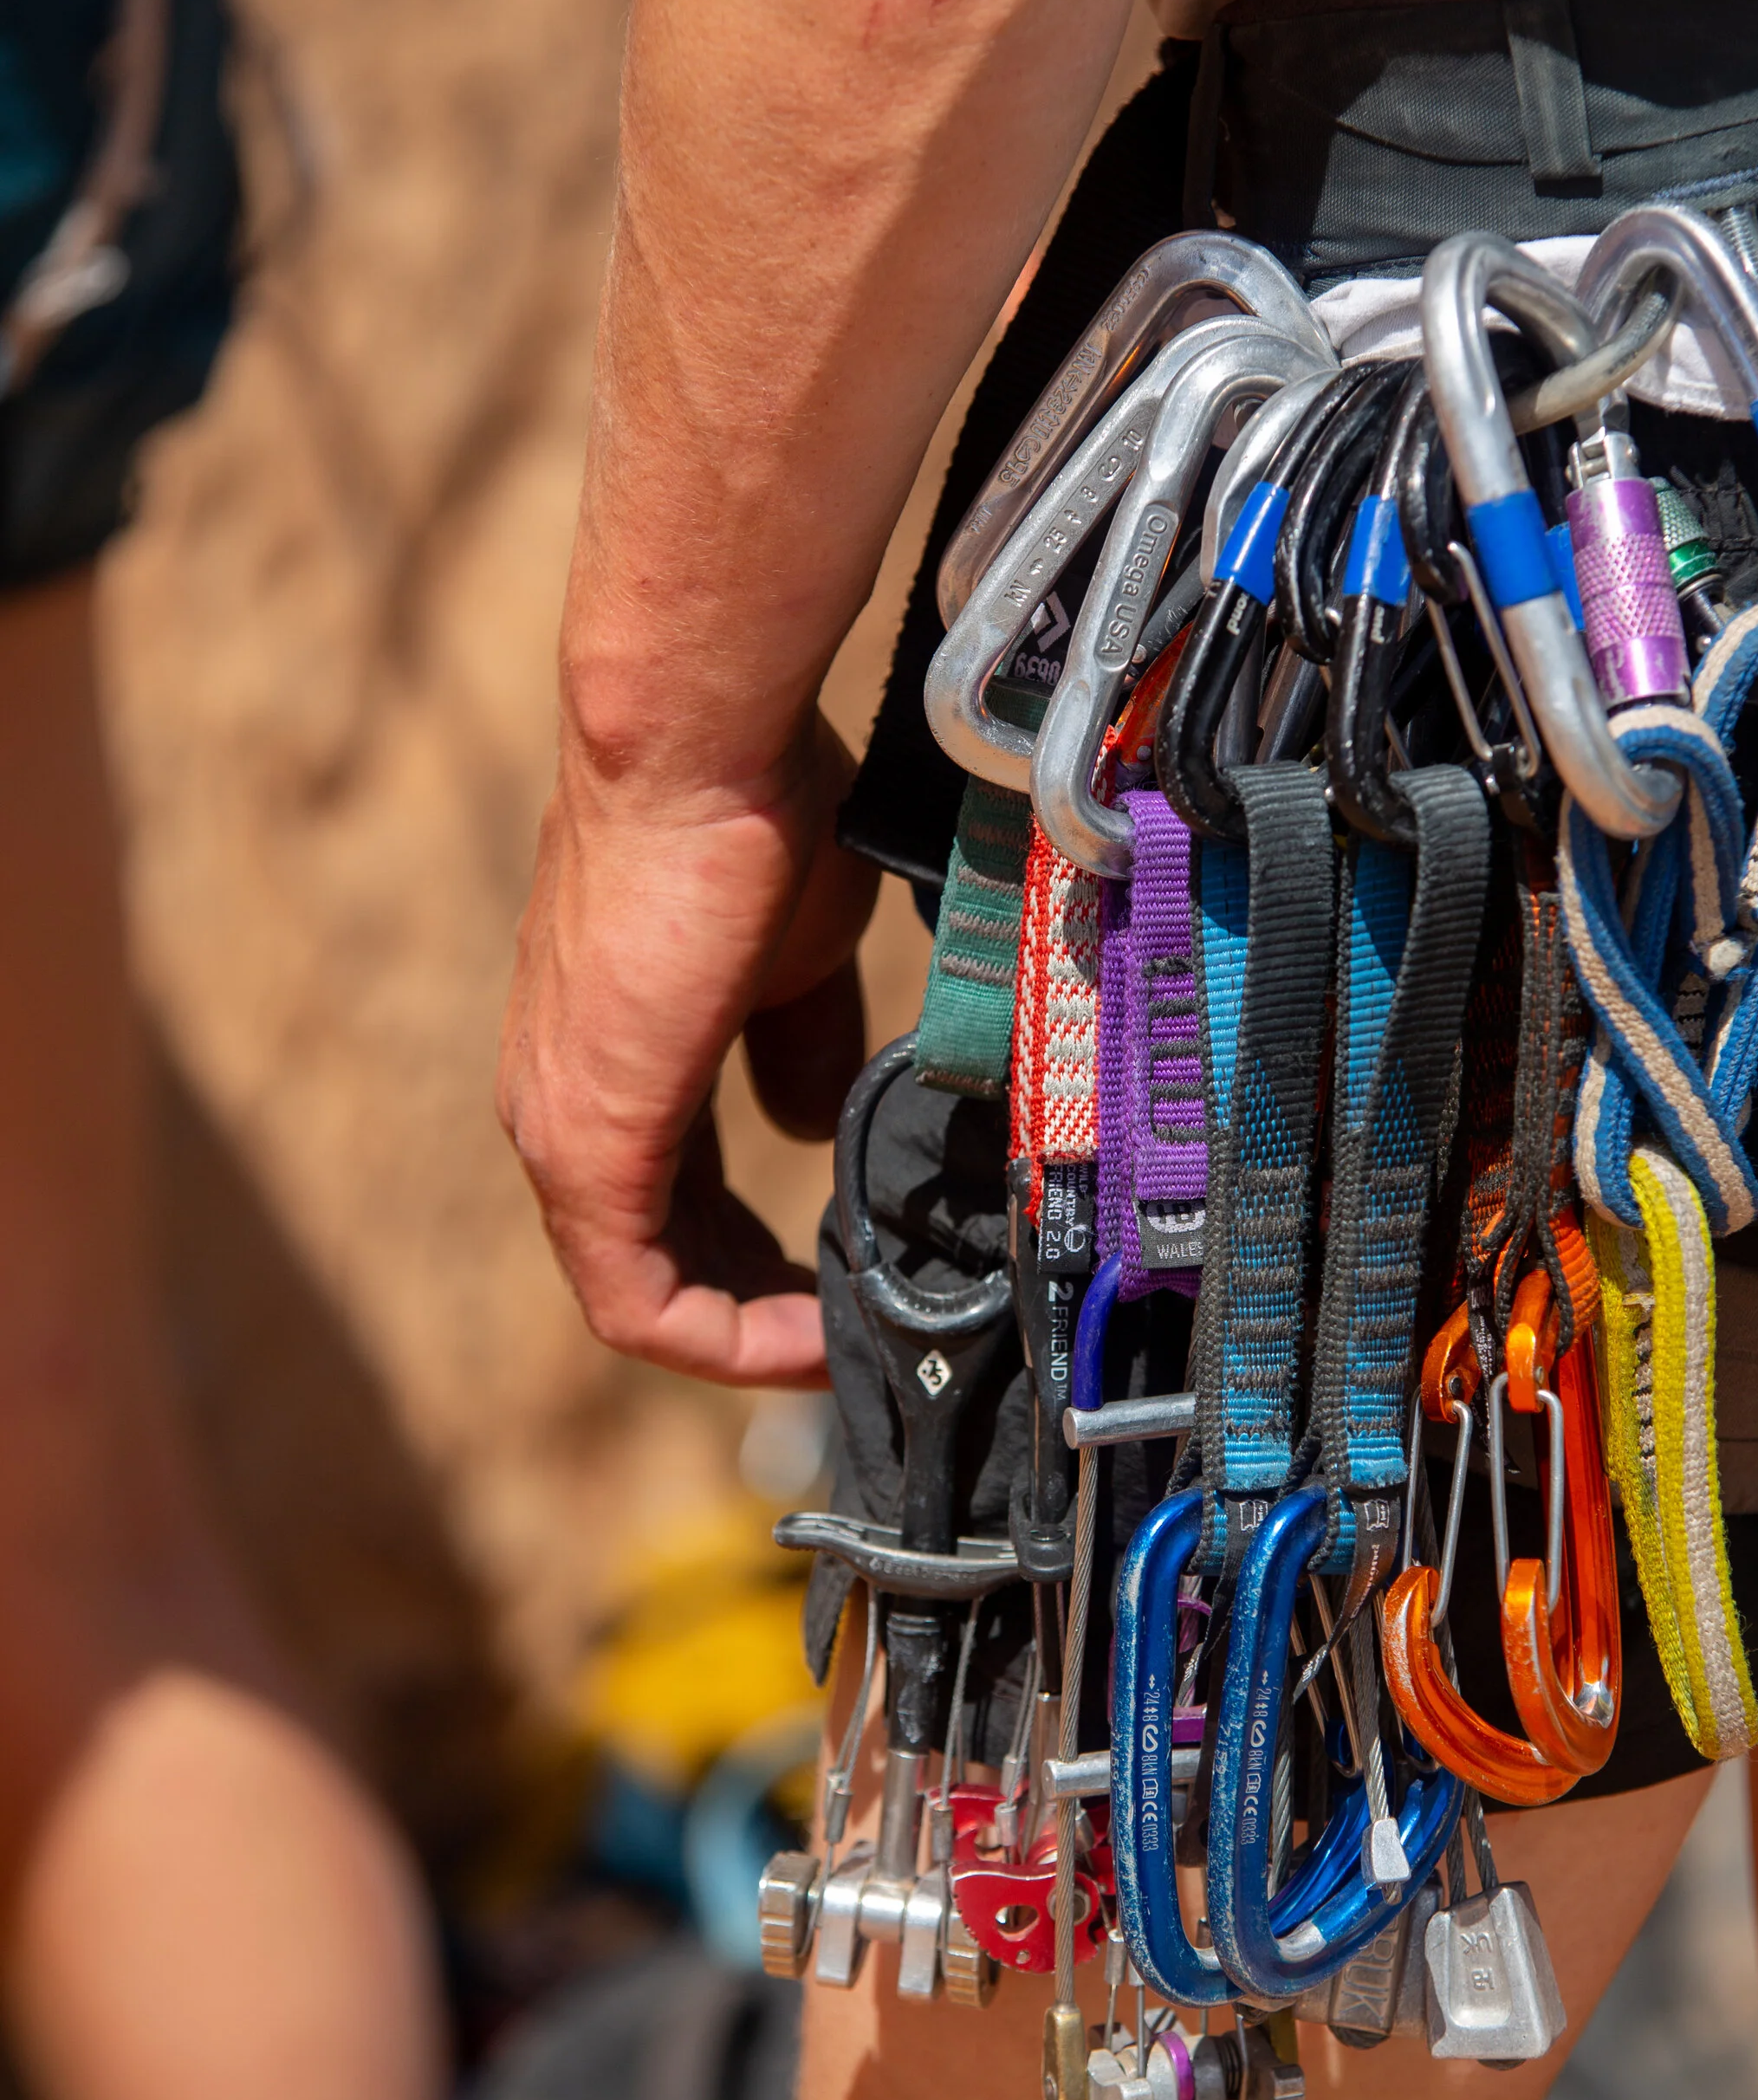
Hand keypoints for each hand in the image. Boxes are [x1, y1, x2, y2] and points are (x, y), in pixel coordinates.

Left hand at [498, 713, 878, 1386]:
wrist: (701, 754)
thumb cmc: (751, 824)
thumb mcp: (797, 960)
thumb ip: (801, 1048)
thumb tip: (815, 1123)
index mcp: (607, 1062)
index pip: (672, 1203)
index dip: (760, 1261)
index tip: (848, 1278)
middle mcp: (558, 1108)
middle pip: (657, 1261)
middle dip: (759, 1310)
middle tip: (857, 1329)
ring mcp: (561, 1133)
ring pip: (642, 1293)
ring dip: (744, 1335)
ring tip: (842, 1345)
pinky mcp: (584, 1150)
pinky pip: (637, 1301)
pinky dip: (723, 1338)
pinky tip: (811, 1335)